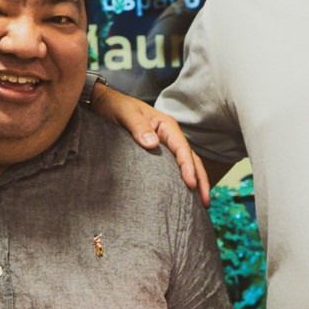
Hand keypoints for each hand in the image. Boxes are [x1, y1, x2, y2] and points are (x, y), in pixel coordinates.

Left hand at [88, 82, 209, 204]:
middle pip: (191, 159)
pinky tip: (183, 195)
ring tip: (201, 204)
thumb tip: (152, 144)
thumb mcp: (125, 114)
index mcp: (166, 125)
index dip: (188, 167)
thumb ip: (138, 127)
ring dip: (196, 182)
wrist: (103, 104)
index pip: (182, 148)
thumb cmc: (115, 106)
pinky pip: (173, 168)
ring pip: (185, 165)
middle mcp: (169, 136)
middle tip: (205, 202)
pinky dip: (181, 181)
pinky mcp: (157, 154)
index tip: (191, 184)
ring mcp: (164, 145)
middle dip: (201, 180)